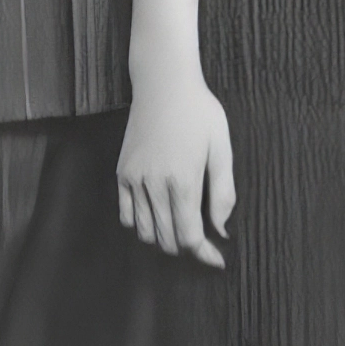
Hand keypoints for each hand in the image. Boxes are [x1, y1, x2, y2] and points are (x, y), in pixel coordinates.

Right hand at [115, 73, 234, 267]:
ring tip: (182, 232)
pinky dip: (141, 224)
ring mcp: (133, 179)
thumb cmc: (200, 114)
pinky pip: (126, 214)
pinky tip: (158, 217)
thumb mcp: (222, 149)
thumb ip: (223, 193)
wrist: (163, 85)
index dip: (203, 253)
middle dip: (186, 247)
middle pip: (166, 238)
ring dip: (163, 238)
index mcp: (182, 181)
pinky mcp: (122, 173)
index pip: (189, 235)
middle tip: (204, 246)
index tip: (217, 260)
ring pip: (144, 231)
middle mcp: (154, 184)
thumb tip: (221, 230)